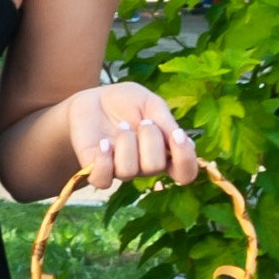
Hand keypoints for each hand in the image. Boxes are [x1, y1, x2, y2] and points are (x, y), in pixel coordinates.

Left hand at [64, 83, 199, 191]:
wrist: (94, 98)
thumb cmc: (126, 102)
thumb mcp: (152, 104)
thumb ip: (166, 123)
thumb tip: (184, 142)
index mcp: (165, 152)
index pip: (185, 172)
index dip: (185, 159)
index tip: (177, 136)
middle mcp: (144, 166)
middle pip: (155, 167)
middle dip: (150, 138)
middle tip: (143, 121)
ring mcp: (120, 170)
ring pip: (129, 171)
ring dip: (126, 142)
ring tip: (122, 126)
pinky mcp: (95, 171)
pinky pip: (103, 180)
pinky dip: (104, 161)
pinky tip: (104, 142)